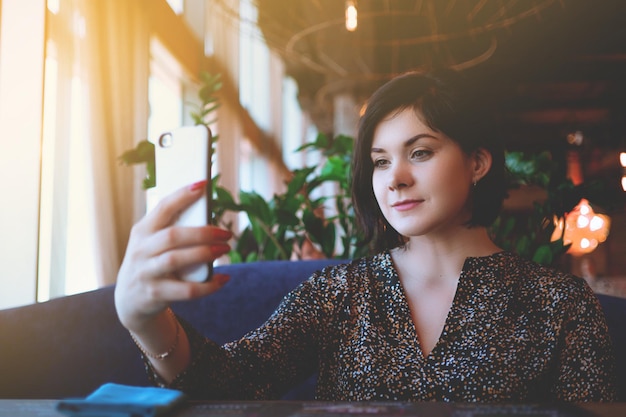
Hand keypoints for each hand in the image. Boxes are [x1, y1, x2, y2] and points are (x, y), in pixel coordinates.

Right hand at [114, 180, 231, 331]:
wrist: (129, 301)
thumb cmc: (151, 263)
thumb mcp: (153, 244)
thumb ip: (172, 230)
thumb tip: (207, 217)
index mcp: (142, 231)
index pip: (162, 208)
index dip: (182, 195)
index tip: (203, 184)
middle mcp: (141, 250)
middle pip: (173, 236)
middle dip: (203, 232)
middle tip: (226, 234)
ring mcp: (146, 273)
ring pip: (176, 260)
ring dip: (204, 253)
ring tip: (224, 249)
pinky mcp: (155, 294)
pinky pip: (186, 290)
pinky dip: (208, 285)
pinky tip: (223, 279)